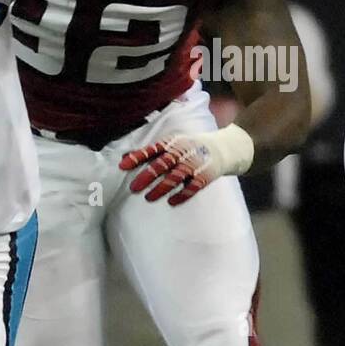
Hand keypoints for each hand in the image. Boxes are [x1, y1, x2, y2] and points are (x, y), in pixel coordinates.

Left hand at [119, 125, 253, 205]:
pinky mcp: (205, 175)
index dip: (137, 157)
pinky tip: (171, 202)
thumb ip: (150, 152)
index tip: (122, 166)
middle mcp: (182, 152)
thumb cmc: (188, 147)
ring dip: (162, 188)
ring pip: (176, 176)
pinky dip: (182, 194)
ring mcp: (194, 163)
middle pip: (163, 164)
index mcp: (172, 143)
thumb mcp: (170, 144)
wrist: (222, 148)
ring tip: (149, 198)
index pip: (152, 149)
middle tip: (133, 188)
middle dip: (147, 175)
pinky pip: (193, 186)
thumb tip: (123, 156)